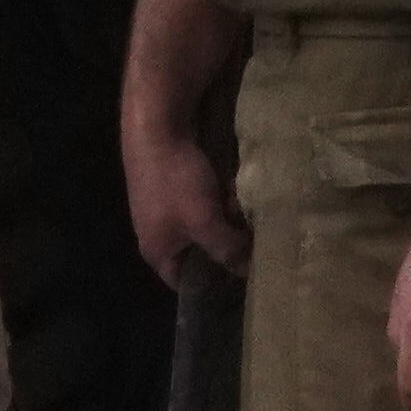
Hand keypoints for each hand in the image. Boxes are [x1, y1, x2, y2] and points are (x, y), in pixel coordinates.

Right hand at [124, 99, 248, 289]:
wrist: (158, 125)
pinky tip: (235, 188)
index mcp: (158, 252)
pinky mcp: (178, 185)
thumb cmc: (176, 182)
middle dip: (227, 244)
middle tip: (252, 239)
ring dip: (228, 218)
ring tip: (244, 208)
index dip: (215, 285)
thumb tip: (247, 271)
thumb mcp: (204, 222)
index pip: (188, 284)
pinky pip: (206, 203)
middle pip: (202, 252)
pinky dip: (222, 198)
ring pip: (208, 225)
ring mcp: (168, 208)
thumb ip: (227, 249)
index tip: (246, 281)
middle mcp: (160, 234)